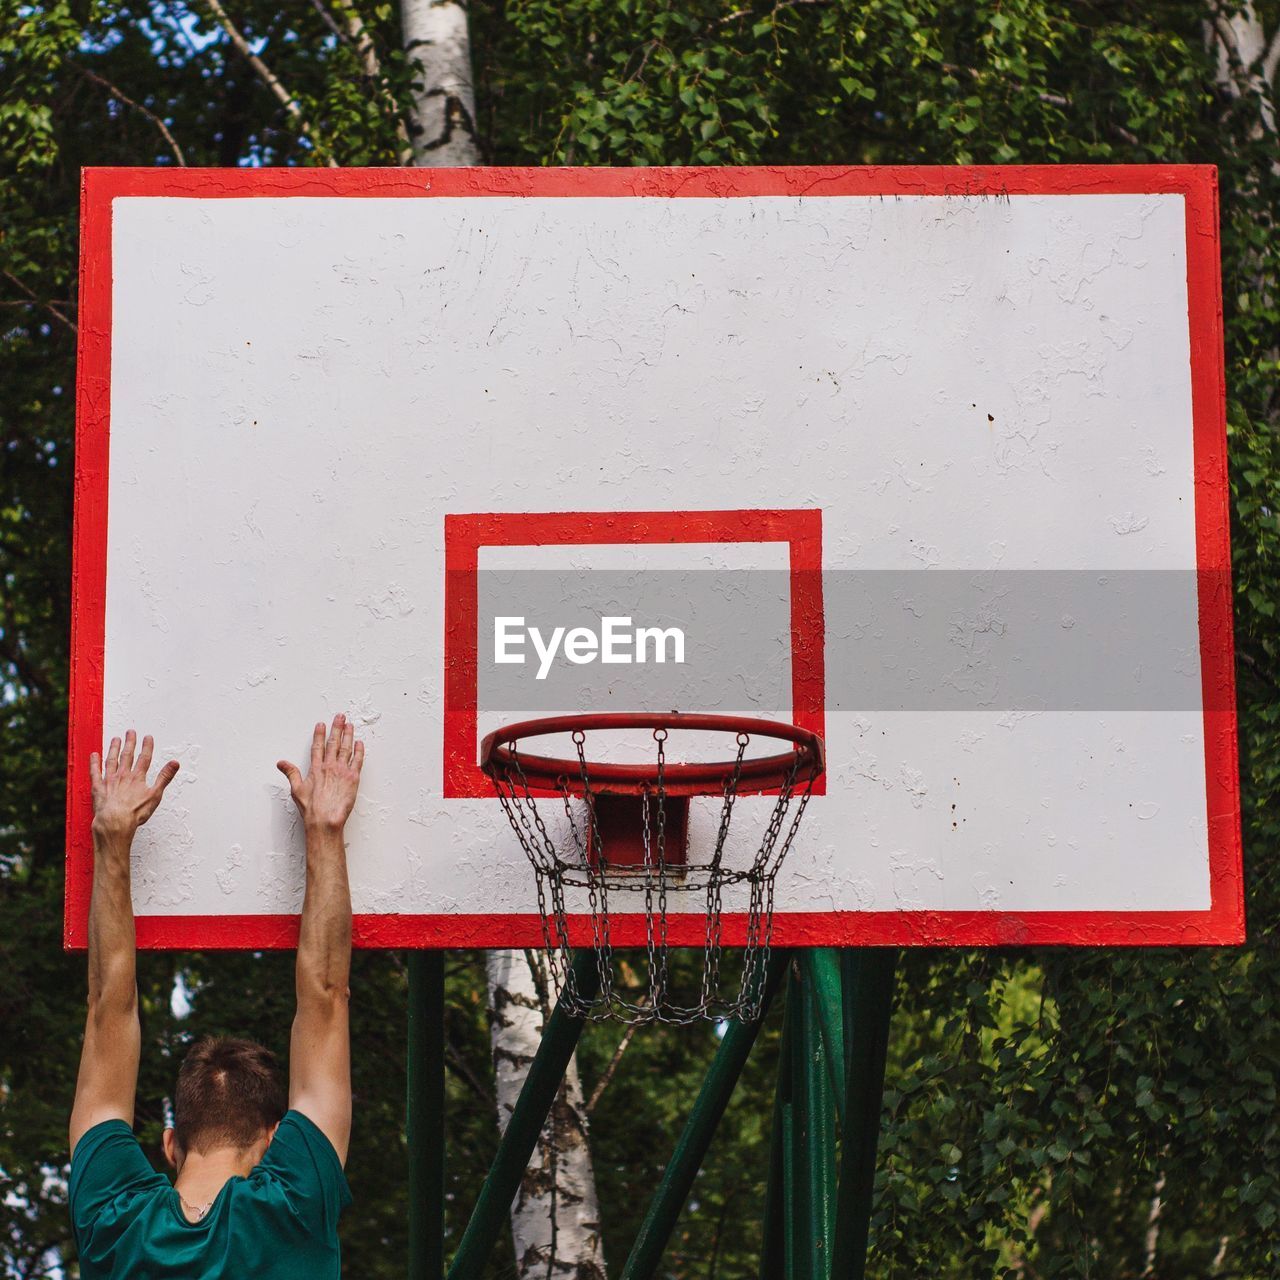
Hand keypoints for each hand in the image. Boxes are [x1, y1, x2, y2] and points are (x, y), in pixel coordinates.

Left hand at [90, 731, 179, 842]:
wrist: (114, 822)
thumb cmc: (135, 812)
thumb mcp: (155, 795)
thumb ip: (164, 778)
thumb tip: (174, 763)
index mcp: (138, 777)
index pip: (144, 758)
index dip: (147, 747)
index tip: (148, 737)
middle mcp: (123, 776)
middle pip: (127, 756)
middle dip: (130, 743)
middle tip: (130, 732)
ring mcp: (109, 781)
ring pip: (112, 760)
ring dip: (113, 749)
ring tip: (115, 739)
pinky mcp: (98, 788)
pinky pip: (95, 773)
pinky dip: (94, 763)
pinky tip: (94, 755)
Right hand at [277, 714, 364, 832]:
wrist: (325, 820)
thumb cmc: (311, 809)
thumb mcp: (296, 790)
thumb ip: (291, 773)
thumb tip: (281, 763)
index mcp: (316, 768)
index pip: (317, 746)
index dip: (319, 734)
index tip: (321, 724)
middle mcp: (329, 766)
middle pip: (333, 743)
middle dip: (337, 728)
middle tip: (340, 716)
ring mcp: (342, 771)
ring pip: (346, 748)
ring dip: (348, 735)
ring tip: (350, 725)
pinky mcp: (353, 778)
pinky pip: (358, 761)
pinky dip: (359, 751)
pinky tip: (360, 743)